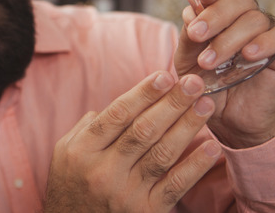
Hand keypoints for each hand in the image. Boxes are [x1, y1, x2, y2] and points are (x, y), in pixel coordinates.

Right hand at [43, 72, 220, 212]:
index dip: (142, 94)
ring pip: (162, 153)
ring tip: (205, 104)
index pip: (117, 115)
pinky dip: (195, 166)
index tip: (164, 75)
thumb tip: (111, 108)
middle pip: (143, 130)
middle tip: (193, 82)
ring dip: (187, 126)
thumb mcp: (63, 155)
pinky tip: (212, 148)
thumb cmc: (69, 190)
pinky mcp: (145, 212)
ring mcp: (125, 193)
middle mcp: (102, 170)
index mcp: (82, 151)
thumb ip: (85, 128)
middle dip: (171, 103)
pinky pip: (175, 186)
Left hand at [173, 0, 274, 148]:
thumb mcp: (188, 62)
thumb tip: (189, 11)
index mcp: (221, 16)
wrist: (227, 118)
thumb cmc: (208, 85)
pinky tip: (247, 55)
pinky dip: (264, 43)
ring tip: (210, 62)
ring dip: (229, 40)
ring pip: (255, 19)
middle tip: (196, 36)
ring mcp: (267, 33)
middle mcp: (245, 20)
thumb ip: (188, 37)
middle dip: (214, 16)